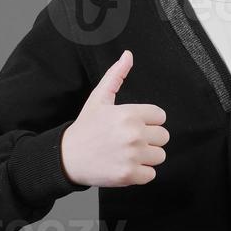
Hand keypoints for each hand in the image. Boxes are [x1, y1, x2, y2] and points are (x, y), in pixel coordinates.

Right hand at [60, 50, 168, 186]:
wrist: (66, 157)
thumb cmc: (85, 128)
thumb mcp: (99, 99)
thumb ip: (116, 76)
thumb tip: (128, 55)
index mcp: (129, 114)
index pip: (160, 116)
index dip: (148, 121)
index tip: (133, 125)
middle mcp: (133, 134)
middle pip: (163, 136)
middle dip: (149, 139)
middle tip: (129, 141)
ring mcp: (132, 155)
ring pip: (159, 156)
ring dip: (146, 157)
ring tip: (127, 153)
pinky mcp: (130, 175)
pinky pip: (151, 174)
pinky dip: (140, 173)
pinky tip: (125, 165)